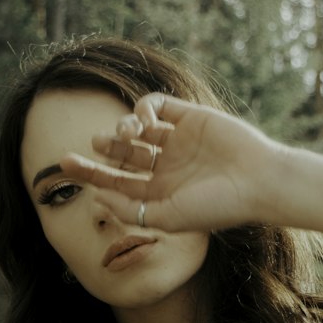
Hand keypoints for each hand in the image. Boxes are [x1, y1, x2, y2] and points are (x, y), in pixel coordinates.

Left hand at [59, 92, 280, 233]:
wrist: (259, 182)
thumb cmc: (216, 206)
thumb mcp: (166, 216)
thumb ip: (129, 209)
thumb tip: (97, 196)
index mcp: (159, 193)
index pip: (116, 180)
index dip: (89, 171)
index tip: (64, 163)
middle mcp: (166, 166)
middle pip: (122, 154)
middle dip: (104, 148)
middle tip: (93, 143)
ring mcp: (177, 140)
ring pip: (137, 129)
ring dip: (123, 129)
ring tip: (125, 135)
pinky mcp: (190, 117)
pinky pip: (158, 106)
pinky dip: (143, 108)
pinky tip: (142, 120)